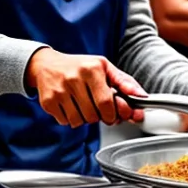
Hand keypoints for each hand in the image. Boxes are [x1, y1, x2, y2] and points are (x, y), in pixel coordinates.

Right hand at [25, 48, 145, 127]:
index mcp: (92, 69)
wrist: (45, 65)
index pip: (106, 103)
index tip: (114, 115)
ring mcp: (59, 91)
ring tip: (82, 105)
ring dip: (85, 118)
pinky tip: (70, 105)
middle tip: (96, 107)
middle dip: (99, 116)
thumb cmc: (79, 67)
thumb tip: (141, 96)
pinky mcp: (47, 101)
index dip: (113, 115)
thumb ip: (124, 82)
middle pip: (93, 115)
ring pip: (79, 121)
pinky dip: (70, 119)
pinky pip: (65, 122)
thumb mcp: (104, 67)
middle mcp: (74, 79)